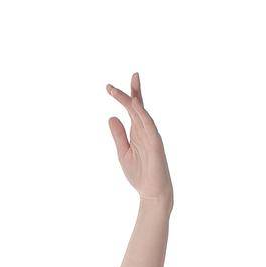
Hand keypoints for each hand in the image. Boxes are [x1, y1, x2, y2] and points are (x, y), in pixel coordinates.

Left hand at [106, 74, 172, 207]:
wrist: (152, 193)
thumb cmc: (139, 174)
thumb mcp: (123, 153)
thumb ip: (118, 136)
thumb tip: (111, 117)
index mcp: (137, 132)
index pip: (132, 110)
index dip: (124, 97)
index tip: (110, 88)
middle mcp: (145, 130)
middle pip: (140, 106)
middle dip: (135, 90)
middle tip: (133, 74)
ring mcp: (151, 135)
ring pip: (142, 113)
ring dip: (134, 99)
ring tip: (127, 85)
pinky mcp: (155, 143)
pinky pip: (149, 125)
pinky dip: (143, 114)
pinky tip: (135, 104)